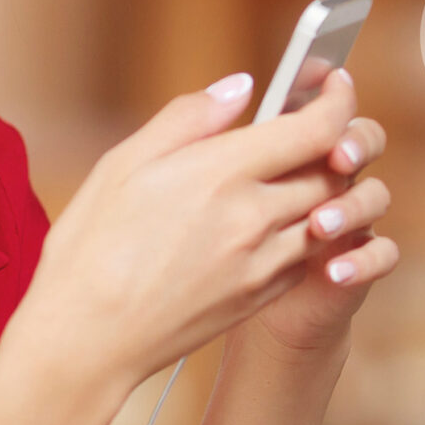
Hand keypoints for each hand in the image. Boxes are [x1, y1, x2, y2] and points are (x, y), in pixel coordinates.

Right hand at [14, 0, 392, 390]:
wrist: (87, 340)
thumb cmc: (91, 249)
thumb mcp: (123, 164)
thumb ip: (188, 118)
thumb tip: (239, 87)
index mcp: (220, 174)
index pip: (314, 128)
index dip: (337, 100)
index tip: (334, 85)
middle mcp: (253, 218)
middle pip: (331, 169)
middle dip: (330, 143)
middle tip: (309, 128)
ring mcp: (261, 263)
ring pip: (327, 213)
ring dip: (320, 189)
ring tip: (287, 175)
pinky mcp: (259, 297)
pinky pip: (307, 254)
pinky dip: (304, 231)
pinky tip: (270, 222)